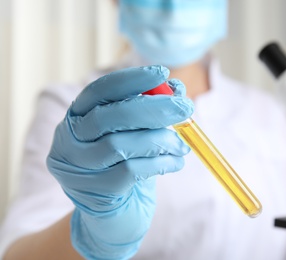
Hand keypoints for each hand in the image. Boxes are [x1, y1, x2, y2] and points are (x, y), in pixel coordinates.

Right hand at [47, 65, 193, 258]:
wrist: (114, 214)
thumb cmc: (126, 166)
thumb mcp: (135, 134)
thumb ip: (150, 112)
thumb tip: (176, 89)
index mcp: (78, 117)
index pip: (100, 91)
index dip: (131, 80)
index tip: (162, 73)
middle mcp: (69, 140)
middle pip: (109, 116)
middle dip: (153, 109)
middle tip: (186, 108)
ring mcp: (77, 168)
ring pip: (120, 145)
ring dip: (161, 140)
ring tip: (182, 145)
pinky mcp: (93, 193)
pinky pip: (131, 171)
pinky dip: (161, 163)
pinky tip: (176, 162)